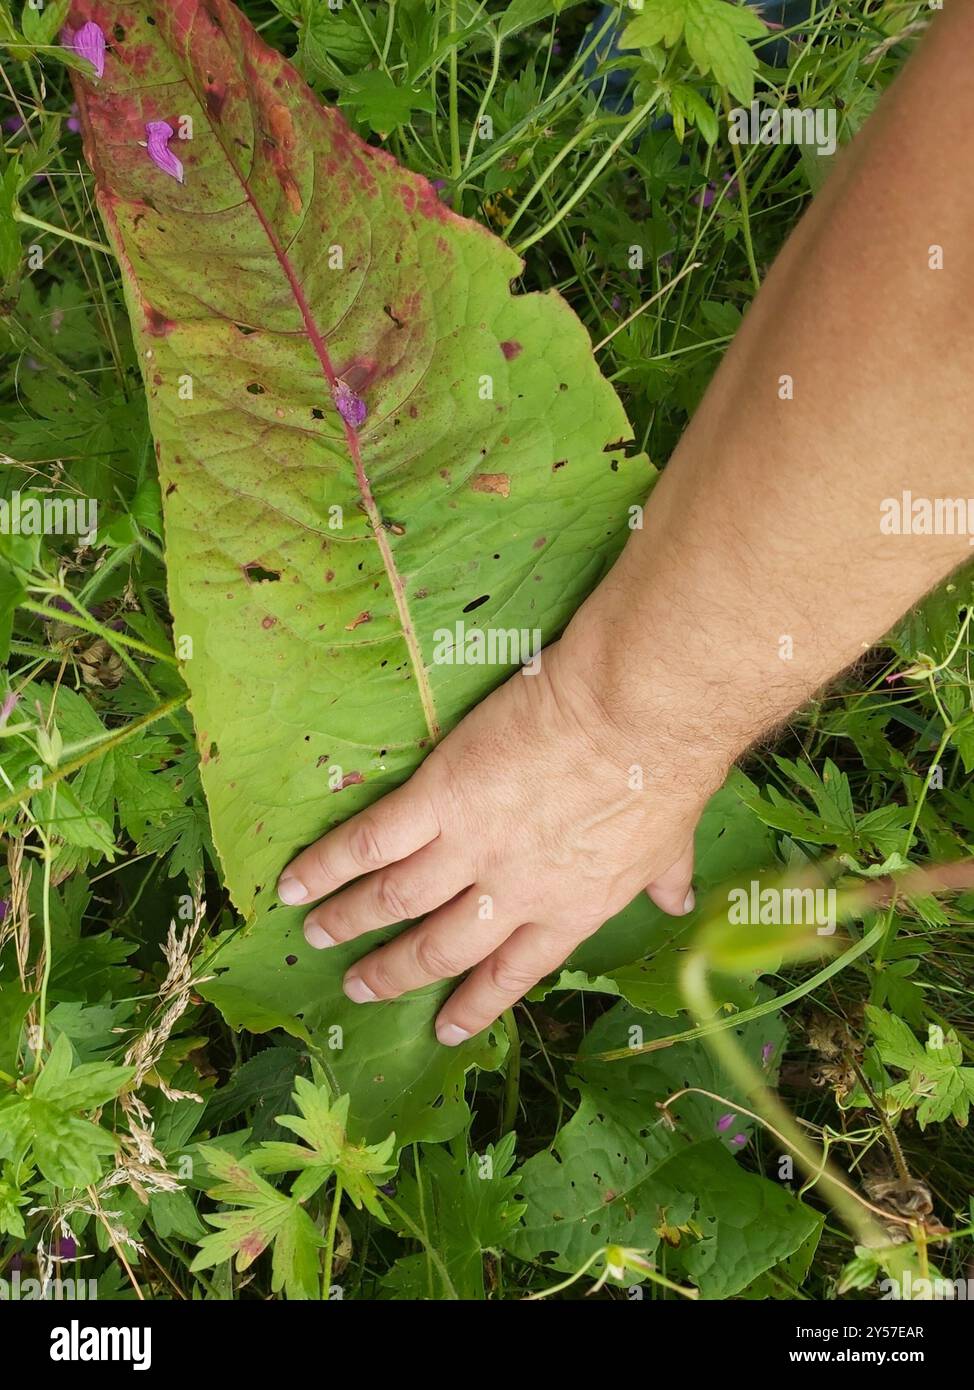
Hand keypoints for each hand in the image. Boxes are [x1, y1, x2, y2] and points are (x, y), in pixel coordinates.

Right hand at [277, 612, 726, 1044]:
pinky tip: (294, 879)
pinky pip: (371, 843)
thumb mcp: (671, 840)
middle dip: (394, 972)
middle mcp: (512, 893)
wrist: (637, 716)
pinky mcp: (439, 798)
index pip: (513, 972)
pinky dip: (328, 865)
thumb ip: (664, 879)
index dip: (475, 1001)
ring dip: (349, 919)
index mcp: (569, 910)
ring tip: (315, 931)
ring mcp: (471, 848)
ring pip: (396, 898)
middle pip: (440, 947)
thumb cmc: (664, 770)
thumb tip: (677, 901)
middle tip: (357, 988)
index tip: (444, 1026)